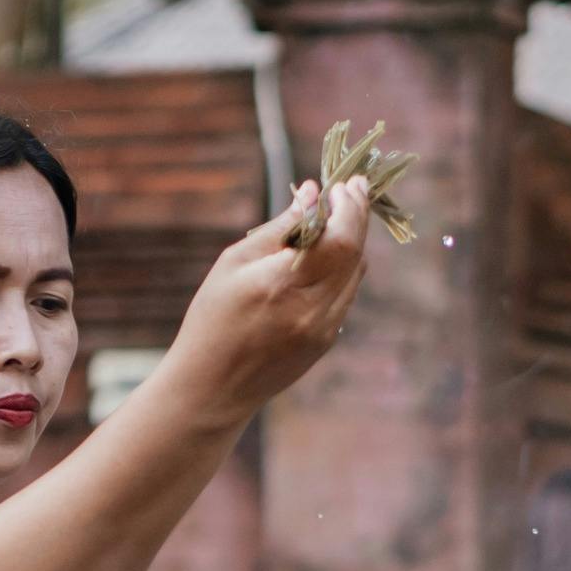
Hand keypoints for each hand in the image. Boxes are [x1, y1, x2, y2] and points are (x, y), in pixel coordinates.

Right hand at [153, 178, 375, 422]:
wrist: (213, 387)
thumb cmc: (212, 318)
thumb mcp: (234, 263)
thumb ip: (278, 228)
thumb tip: (311, 192)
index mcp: (282, 284)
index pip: (338, 238)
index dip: (349, 207)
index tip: (346, 183)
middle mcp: (311, 309)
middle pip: (355, 253)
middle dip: (357, 216)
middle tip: (352, 189)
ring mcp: (323, 329)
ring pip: (356, 274)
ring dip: (353, 240)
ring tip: (341, 213)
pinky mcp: (326, 341)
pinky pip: (345, 294)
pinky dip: (343, 267)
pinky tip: (329, 252)